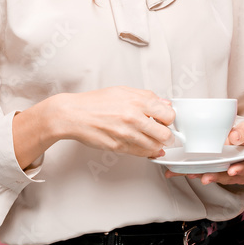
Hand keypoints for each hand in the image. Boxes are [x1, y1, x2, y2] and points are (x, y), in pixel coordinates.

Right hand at [53, 86, 175, 158]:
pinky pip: (140, 153)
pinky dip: (145, 152)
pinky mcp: (119, 147)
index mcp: (137, 101)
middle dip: (167, 136)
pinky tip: (143, 146)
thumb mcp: (122, 91)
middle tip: (164, 134)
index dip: (169, 119)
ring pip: (154, 147)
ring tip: (152, 140)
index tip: (166, 120)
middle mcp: (134, 118)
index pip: (169, 115)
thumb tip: (165, 103)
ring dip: (156, 145)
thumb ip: (146, 96)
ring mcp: (126, 134)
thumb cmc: (95, 102)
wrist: (73, 114)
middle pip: (165, 135)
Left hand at [163, 120, 243, 184]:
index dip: (240, 170)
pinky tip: (180, 172)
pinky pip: (203, 172)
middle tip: (206, 177)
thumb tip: (234, 137)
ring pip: (214, 176)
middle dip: (216, 177)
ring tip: (192, 174)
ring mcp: (225, 173)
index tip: (232, 170)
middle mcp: (239, 171)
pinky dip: (192, 172)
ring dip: (202, 175)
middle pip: (228, 176)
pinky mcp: (213, 170)